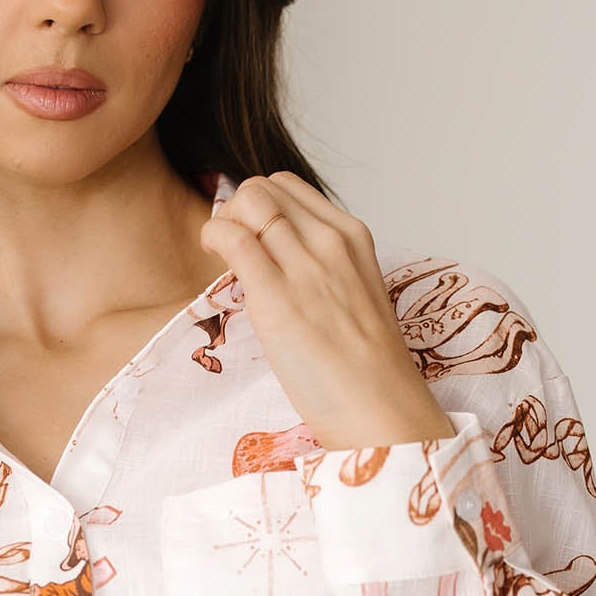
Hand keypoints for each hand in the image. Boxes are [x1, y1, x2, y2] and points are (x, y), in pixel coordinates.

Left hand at [197, 173, 454, 451]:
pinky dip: (214, 239)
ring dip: (222, 223)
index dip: (258, 206)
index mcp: (352, 237)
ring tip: (222, 258)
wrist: (381, 407)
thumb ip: (322, 270)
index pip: (289, 188)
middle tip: (230, 249)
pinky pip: (233, 239)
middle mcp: (331, 240)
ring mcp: (306, 265)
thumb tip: (277, 261)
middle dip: (235, 210)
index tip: (250, 237)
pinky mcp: (278, 296)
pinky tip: (217, 264)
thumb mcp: (353, 296)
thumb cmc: (365, 368)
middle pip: (263, 188)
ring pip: (247, 202)